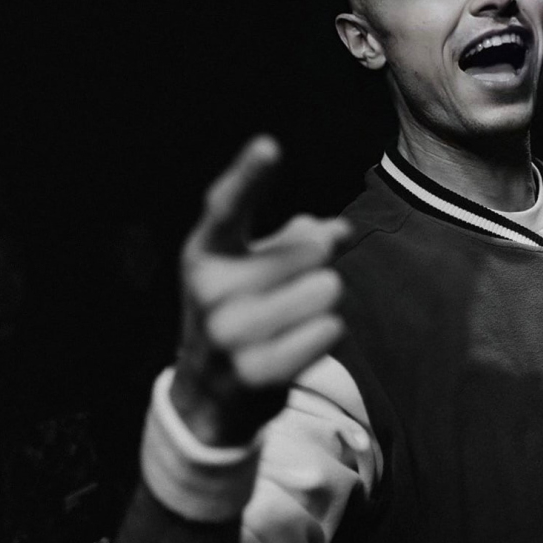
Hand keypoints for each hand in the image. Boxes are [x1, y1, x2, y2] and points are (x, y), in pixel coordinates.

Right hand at [171, 135, 351, 445]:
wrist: (209, 395)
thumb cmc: (241, 310)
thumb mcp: (255, 267)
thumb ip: (297, 239)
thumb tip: (337, 232)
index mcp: (205, 252)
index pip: (227, 206)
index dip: (249, 175)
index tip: (269, 147)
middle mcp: (209, 289)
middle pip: (312, 252)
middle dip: (320, 267)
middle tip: (292, 290)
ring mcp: (227, 334)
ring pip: (327, 290)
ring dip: (327, 302)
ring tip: (296, 318)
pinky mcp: (254, 371)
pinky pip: (329, 331)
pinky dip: (326, 332)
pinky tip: (300, 342)